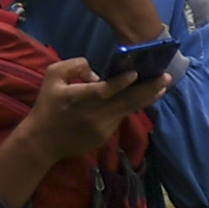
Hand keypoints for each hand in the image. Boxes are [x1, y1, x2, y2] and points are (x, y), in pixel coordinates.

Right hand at [0, 55, 160, 207]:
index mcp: (80, 97)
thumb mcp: (52, 77)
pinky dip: (133, 107)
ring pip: (129, 110)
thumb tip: (97, 73)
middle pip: (127, 101)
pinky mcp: (105, 136)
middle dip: (149, 89)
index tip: (136, 74)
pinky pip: (121, 117)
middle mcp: (95, 113)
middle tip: (166, 78)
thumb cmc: (47, 106)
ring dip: (147, 98)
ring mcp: (102, 127)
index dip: (121, 83)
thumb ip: (74, 66)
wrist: (43, 141)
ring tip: (162, 88)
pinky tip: (144, 98)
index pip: (105, 90)